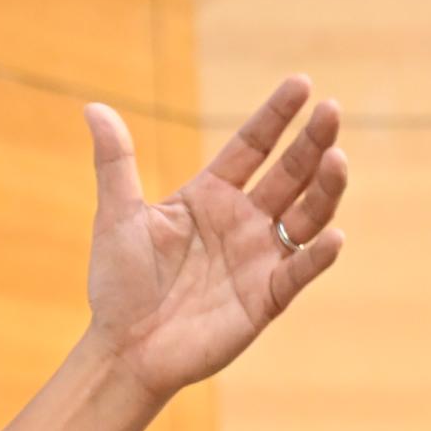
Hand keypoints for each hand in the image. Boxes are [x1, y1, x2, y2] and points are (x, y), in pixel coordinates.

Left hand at [82, 75, 348, 399]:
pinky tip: (333, 236)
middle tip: (331, 110)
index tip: (302, 83)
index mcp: (210, 195)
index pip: (252, 146)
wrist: (123, 346)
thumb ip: (115, 162)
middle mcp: (243, 221)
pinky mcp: (266, 297)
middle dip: (312, 142)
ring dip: (325, 189)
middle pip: (289, 173)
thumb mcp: (117, 215)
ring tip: (338, 158)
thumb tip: (93, 107)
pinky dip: (317, 256)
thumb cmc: (119, 282)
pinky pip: (298, 272)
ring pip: (305, 216)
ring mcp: (259, 257)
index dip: (276, 117)